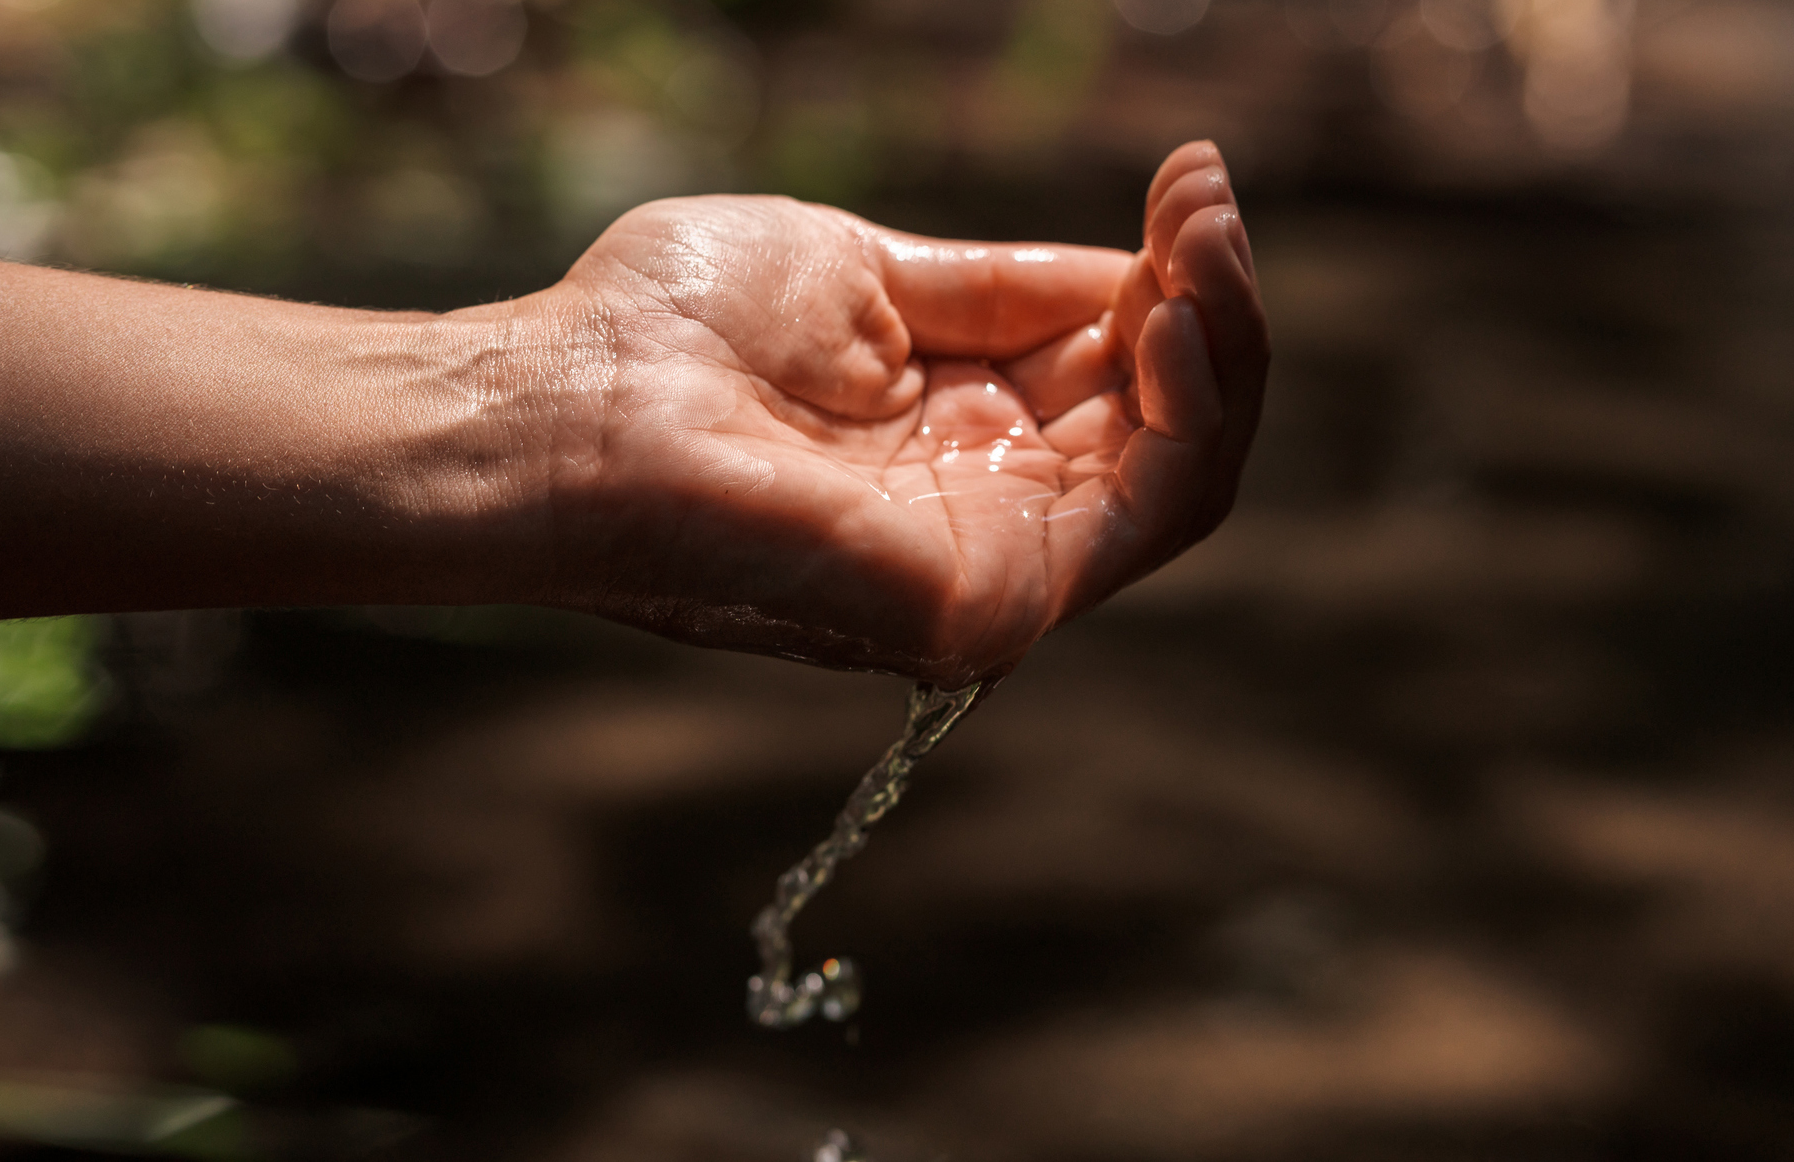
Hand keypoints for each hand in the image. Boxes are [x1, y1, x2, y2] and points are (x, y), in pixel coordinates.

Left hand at [539, 142, 1269, 684]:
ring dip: (1222, 351)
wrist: (572, 403)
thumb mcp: (861, 272)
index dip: (1165, 284)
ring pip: (1183, 476)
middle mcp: (982, 508)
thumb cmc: (671, 331)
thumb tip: (1123, 268)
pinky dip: (1191, 416)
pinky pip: (1147, 519)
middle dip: (1210, 307)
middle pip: (1166, 431)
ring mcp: (989, 564)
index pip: (1111, 378)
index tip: (1187, 180)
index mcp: (948, 437)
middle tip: (1206, 206)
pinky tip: (1167, 319)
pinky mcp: (984, 602)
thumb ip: (995, 291)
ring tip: (1201, 248)